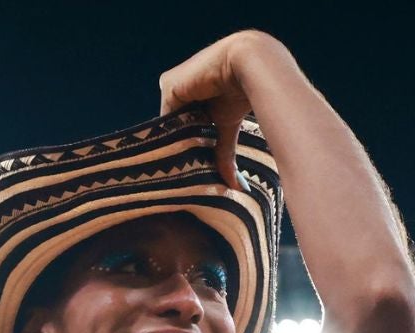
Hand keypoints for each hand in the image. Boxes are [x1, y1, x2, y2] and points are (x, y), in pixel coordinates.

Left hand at [158, 32, 285, 190]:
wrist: (249, 63)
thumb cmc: (245, 91)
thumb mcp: (229, 126)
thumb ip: (224, 154)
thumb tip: (238, 187)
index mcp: (193, 95)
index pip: (184, 126)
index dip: (188, 147)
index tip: (193, 173)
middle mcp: (180, 89)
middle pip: (175, 126)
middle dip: (180, 148)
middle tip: (187, 178)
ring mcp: (173, 86)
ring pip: (170, 123)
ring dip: (174, 143)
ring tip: (181, 171)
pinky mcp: (169, 85)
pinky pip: (165, 117)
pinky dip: (169, 135)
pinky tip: (175, 154)